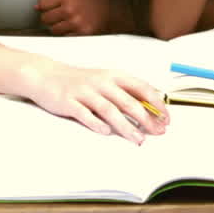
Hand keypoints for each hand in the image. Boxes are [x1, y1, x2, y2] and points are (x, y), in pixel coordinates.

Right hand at [21, 59, 169, 144]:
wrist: (47, 76)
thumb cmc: (81, 81)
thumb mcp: (105, 80)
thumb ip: (126, 92)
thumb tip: (151, 107)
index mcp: (113, 75)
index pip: (141, 87)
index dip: (156, 103)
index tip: (166, 118)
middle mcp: (101, 82)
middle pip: (128, 101)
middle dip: (145, 118)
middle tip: (157, 132)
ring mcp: (84, 92)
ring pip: (109, 110)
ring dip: (125, 127)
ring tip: (138, 139)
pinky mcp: (69, 102)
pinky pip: (85, 114)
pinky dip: (96, 123)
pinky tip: (106, 132)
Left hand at [37, 0, 111, 35]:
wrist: (112, 11)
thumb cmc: (91, 2)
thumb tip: (36, 7)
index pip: (43, 3)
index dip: (44, 7)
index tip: (49, 8)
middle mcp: (71, 8)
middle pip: (45, 18)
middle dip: (49, 19)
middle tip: (59, 17)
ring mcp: (76, 22)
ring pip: (53, 29)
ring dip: (57, 28)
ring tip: (67, 23)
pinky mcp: (81, 34)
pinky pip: (64, 37)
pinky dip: (66, 35)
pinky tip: (74, 29)